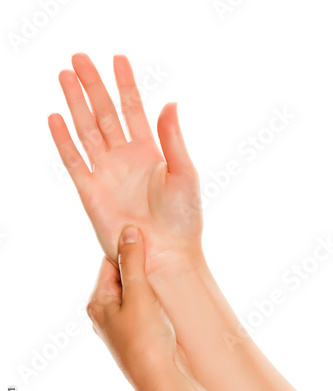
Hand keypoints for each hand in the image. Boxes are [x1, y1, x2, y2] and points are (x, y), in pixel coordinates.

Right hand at [48, 53, 202, 274]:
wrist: (166, 254)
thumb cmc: (183, 218)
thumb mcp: (185, 173)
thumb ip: (173, 139)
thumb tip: (170, 103)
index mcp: (150, 151)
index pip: (134, 109)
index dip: (125, 84)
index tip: (118, 59)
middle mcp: (125, 158)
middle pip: (105, 113)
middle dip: (93, 86)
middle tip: (79, 58)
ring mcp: (106, 173)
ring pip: (87, 130)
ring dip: (75, 104)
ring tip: (65, 76)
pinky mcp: (90, 192)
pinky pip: (74, 161)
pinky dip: (63, 141)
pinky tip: (56, 118)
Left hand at [87, 224, 189, 390]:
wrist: (162, 381)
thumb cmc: (146, 338)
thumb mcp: (139, 293)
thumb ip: (133, 261)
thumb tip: (128, 231)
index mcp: (98, 302)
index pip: (110, 263)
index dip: (130, 251)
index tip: (150, 244)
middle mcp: (106, 314)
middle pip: (123, 277)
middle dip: (142, 269)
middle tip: (163, 262)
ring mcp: (122, 326)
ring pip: (136, 294)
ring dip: (150, 286)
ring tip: (165, 285)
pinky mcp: (138, 335)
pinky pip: (144, 309)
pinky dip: (155, 302)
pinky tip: (167, 304)